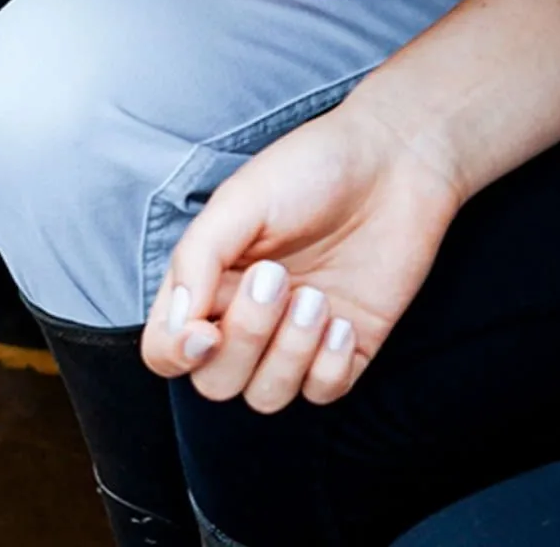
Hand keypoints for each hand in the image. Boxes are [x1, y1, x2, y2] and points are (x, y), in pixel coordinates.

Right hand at [141, 98, 465, 412]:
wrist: (394, 164)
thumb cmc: (308, 172)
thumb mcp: (239, 202)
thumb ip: (197, 258)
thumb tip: (181, 320)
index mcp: (205, 286)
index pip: (165, 351)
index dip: (176, 354)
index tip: (206, 330)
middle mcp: (244, 320)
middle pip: (216, 383)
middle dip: (245, 340)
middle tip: (277, 278)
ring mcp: (296, 339)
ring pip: (267, 396)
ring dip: (289, 353)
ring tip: (316, 297)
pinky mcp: (349, 348)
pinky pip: (323, 393)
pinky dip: (330, 366)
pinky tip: (344, 320)